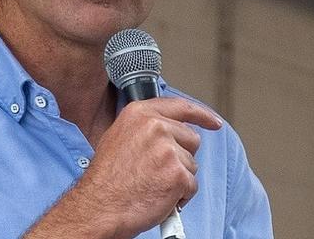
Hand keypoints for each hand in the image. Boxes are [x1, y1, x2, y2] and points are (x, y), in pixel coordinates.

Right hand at [24, 97, 221, 238]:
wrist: (100, 206)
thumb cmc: (106, 179)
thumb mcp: (118, 137)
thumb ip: (144, 127)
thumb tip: (166, 129)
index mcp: (139, 113)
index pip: (180, 106)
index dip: (201, 115)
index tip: (213, 122)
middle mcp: (155, 125)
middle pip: (191, 138)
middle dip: (182, 156)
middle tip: (159, 171)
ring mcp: (168, 149)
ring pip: (192, 163)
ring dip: (179, 177)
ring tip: (154, 184)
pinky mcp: (178, 173)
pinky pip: (192, 185)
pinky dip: (180, 196)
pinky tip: (159, 196)